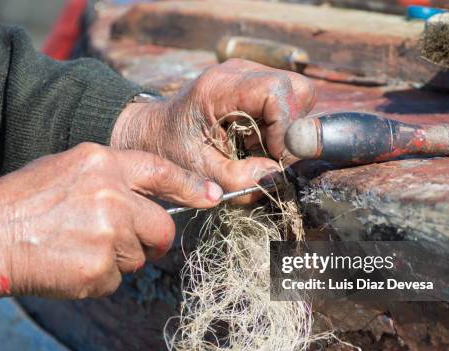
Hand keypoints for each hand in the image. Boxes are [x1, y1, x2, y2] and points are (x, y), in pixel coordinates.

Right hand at [0, 143, 222, 301]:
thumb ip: (110, 178)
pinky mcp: (100, 268)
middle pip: (162, 227)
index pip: (161, 171)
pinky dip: (100, 278)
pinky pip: (117, 279)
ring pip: (139, 256)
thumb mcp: (66, 168)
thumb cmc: (23, 202)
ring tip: (80, 248)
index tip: (213, 197)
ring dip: (119, 259)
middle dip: (151, 240)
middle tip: (126, 243)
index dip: (191, 186)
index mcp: (102, 163)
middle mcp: (112, 195)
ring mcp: (108, 232)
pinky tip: (72, 264)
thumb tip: (145, 198)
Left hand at [111, 59, 317, 202]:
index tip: (274, 157)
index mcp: (219, 88)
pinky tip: (253, 141)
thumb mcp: (198, 172)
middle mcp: (238, 73)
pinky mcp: (253, 86)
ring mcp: (248, 76)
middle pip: (296, 89)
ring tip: (255, 148)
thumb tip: (275, 175)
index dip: (285, 128)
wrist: (151, 132)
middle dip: (291, 128)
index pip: (277, 91)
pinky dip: (278, 127)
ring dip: (285, 129)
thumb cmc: (169, 150)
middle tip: (268, 154)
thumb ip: (237, 179)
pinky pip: (285, 103)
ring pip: (296, 96)